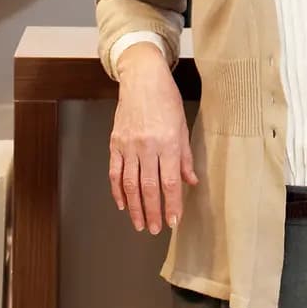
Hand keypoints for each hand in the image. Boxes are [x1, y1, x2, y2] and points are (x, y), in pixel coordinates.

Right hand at [109, 46, 196, 235]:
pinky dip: (117, 191)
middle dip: (152, 212)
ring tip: (139, 224)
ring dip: (134, 208)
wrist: (142, 78)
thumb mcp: (182, 126)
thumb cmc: (166, 99)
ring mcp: (129, 145)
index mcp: (168, 143)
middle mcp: (147, 146)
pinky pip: (115, 172)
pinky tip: (122, 204)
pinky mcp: (115, 143)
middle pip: (149, 188)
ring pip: (130, 184)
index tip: (174, 222)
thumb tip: (191, 182)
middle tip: (155, 229)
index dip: (172, 205)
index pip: (170, 182)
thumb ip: (186, 157)